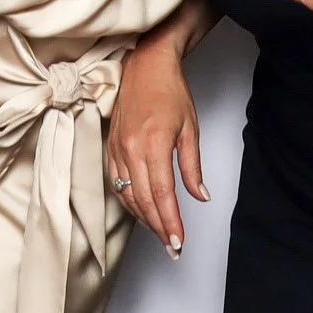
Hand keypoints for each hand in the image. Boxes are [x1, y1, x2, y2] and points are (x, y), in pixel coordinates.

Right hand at [107, 38, 208, 253]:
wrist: (145, 65)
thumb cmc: (170, 91)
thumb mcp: (190, 128)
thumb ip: (192, 166)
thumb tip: (201, 195)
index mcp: (154, 144)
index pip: (162, 194)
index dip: (170, 222)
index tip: (179, 241)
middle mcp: (131, 150)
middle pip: (143, 200)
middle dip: (158, 227)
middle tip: (172, 247)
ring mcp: (117, 149)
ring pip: (127, 194)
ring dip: (143, 218)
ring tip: (160, 233)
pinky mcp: (110, 146)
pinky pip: (116, 182)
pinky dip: (128, 201)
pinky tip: (141, 210)